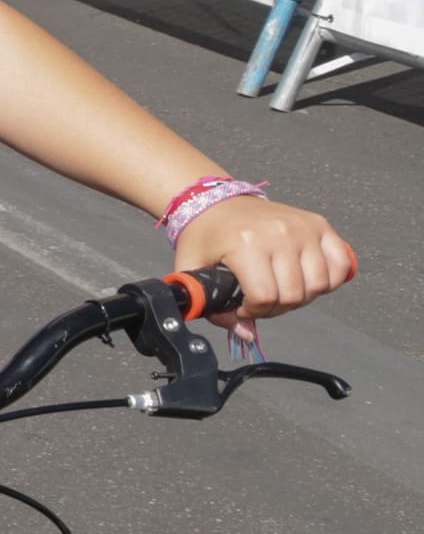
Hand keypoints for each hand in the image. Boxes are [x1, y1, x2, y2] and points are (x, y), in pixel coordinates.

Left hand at [180, 195, 358, 335]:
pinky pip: (340, 265)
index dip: (254, 312)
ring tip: (281, 290)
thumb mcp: (192, 267)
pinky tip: (306, 280)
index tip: (243, 307)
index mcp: (247, 243)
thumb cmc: (206, 233)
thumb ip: (209, 304)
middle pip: (294, 295)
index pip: (265, 297)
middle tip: (261, 301)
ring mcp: (304, 228)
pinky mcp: (320, 225)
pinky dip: (329, 280)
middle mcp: (280, 233)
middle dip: (276, 308)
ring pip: (320, 285)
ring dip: (302, 297)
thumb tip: (245, 333)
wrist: (217, 201)